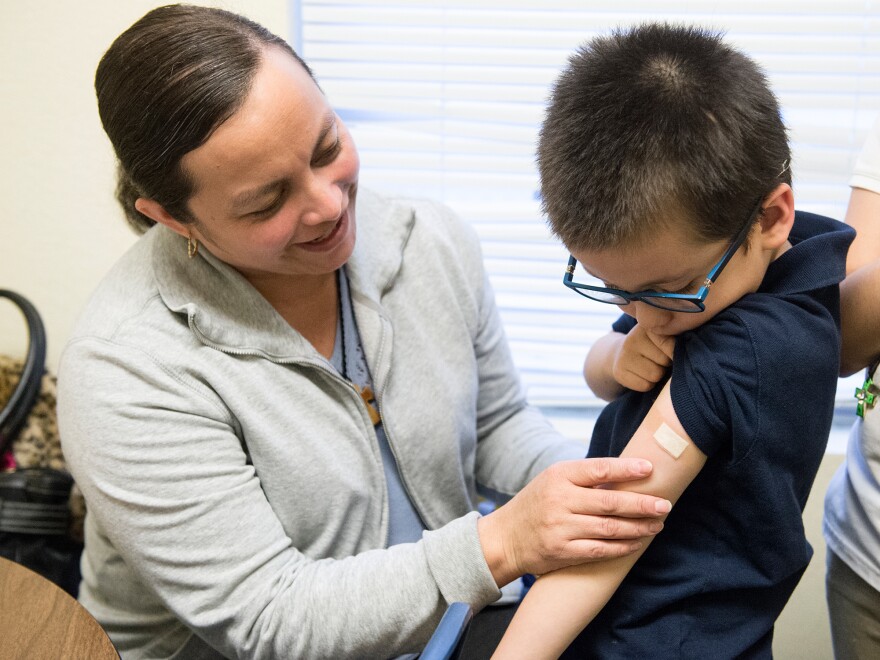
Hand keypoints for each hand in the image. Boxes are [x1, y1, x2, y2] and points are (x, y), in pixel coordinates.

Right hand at [477, 458, 670, 586]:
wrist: (504, 538)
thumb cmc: (536, 504)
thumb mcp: (552, 481)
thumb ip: (584, 478)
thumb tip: (626, 472)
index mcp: (558, 476)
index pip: (598, 469)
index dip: (626, 469)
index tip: (650, 469)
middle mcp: (559, 500)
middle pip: (610, 502)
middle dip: (642, 504)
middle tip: (665, 505)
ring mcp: (561, 527)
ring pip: (609, 528)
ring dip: (638, 527)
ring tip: (657, 524)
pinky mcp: (562, 551)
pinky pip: (600, 549)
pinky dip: (622, 546)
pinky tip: (637, 542)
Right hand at [610, 324, 674, 391]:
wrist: (622, 354)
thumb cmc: (652, 346)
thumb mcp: (663, 337)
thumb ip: (675, 341)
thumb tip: (680, 357)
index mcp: (648, 326)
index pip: (671, 344)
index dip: (674, 352)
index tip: (670, 350)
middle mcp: (633, 338)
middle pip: (665, 360)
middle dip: (666, 364)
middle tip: (659, 359)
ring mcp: (624, 355)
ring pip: (655, 375)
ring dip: (658, 375)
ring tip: (651, 366)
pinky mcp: (619, 372)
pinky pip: (645, 385)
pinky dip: (648, 384)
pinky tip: (641, 375)